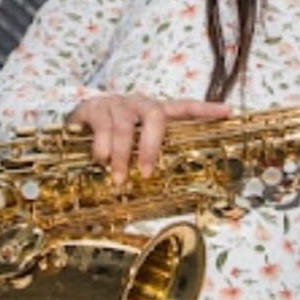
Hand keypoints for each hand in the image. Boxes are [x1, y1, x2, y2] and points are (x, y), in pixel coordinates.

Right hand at [68, 94, 230, 183]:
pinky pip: (102, 125)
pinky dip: (103, 146)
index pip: (183, 108)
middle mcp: (138, 104)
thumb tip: (166, 196)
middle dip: (153, 145)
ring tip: (118, 178)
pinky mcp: (93, 106)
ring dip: (122, 155)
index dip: (205, 109)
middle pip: (155, 114)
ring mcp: (116, 103)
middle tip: (147, 172)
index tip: (228, 112)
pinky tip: (101, 159)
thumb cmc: (110, 144)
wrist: (71, 130)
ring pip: (125, 125)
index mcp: (153, 113)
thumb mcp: (131, 151)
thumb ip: (146, 163)